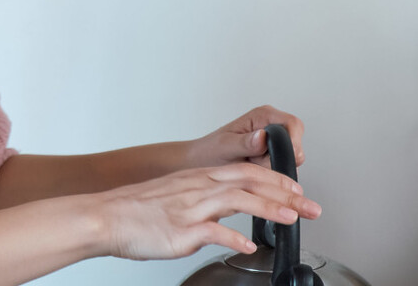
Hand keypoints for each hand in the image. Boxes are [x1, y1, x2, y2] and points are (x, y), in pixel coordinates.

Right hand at [88, 162, 321, 260]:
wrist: (105, 216)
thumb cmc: (135, 210)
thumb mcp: (174, 196)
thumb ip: (201, 203)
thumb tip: (223, 218)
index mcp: (198, 179)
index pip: (245, 172)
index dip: (275, 179)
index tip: (297, 190)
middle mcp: (197, 188)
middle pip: (249, 182)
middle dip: (285, 192)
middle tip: (311, 206)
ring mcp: (190, 208)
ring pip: (237, 200)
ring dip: (268, 208)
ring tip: (291, 219)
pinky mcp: (181, 229)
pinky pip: (213, 231)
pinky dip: (234, 237)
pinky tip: (249, 245)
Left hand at [189, 105, 305, 169]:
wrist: (202, 163)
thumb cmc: (210, 151)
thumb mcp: (225, 146)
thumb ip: (244, 142)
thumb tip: (262, 136)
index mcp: (262, 115)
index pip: (293, 124)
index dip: (293, 141)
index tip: (282, 156)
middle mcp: (271, 126)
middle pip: (296, 143)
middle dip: (280, 158)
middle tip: (258, 162)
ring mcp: (274, 141)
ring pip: (291, 158)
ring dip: (274, 167)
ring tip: (252, 165)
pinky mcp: (273, 156)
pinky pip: (283, 167)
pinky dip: (271, 173)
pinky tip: (255, 171)